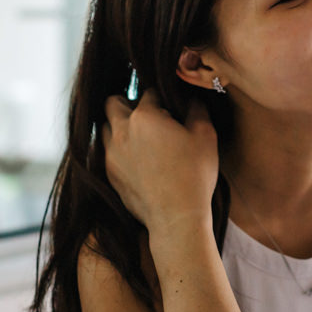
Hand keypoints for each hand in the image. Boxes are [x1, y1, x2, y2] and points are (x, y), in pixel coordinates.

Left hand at [102, 90, 218, 234]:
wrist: (176, 218)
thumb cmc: (194, 175)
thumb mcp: (205, 135)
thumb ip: (197, 109)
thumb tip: (192, 99)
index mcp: (144, 117)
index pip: (149, 93)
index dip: (162, 99)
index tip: (171, 110)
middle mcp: (121, 131)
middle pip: (113, 103)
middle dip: (129, 104)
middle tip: (150, 118)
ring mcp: (111, 154)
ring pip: (105, 128)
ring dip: (120, 126)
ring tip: (141, 139)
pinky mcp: (109, 174)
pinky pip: (107, 153)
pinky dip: (118, 150)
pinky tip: (138, 161)